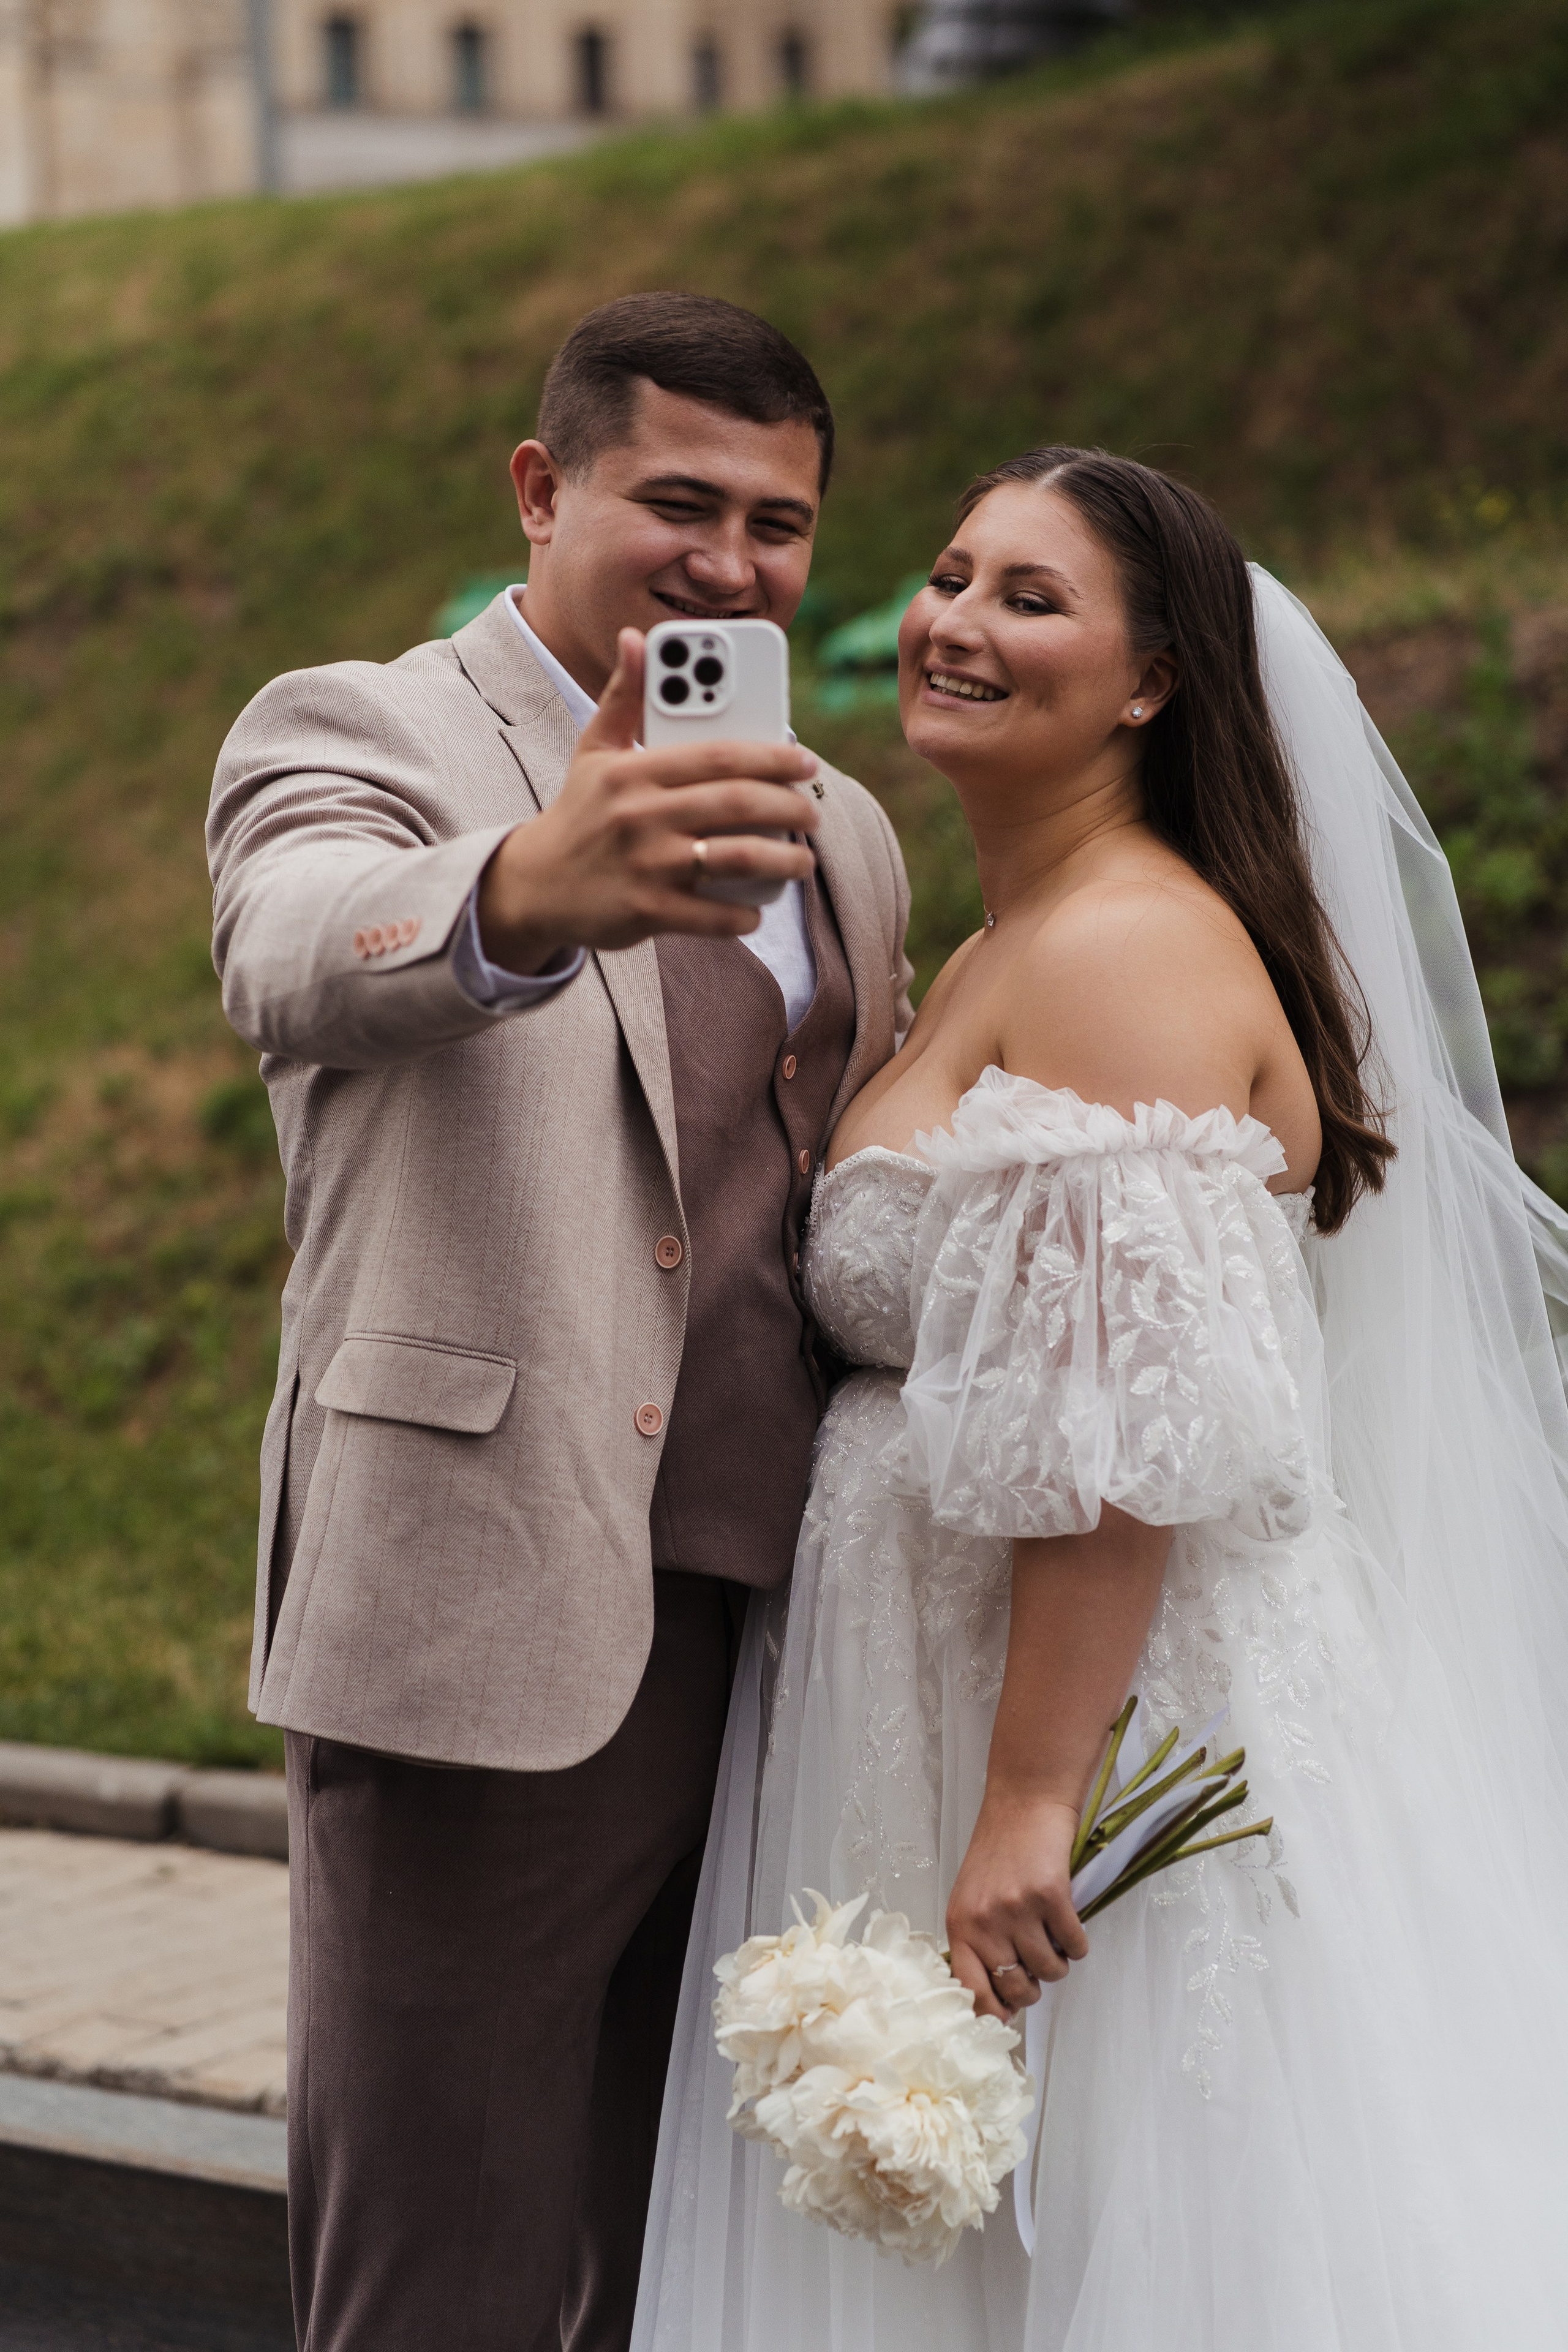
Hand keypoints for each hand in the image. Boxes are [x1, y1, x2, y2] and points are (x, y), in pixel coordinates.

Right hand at [476, 628, 819, 972]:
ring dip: (782, 860)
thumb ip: (623, 696)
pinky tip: (758, 910)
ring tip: (802, 862)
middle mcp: (639, 814)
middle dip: (789, 806)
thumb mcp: (594, 750)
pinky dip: (743, 915)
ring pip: (734, 857)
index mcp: (633, 770)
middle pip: (736, 802)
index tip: (806, 762)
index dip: (772, 756)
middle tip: (812, 812)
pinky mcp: (646, 910)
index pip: (718, 755)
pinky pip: (711, 914)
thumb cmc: (579, 812)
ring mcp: (644, 865)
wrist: (534, 886)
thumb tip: (634, 637)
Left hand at [946, 1786, 1088, 2021]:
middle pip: (1017, 1989)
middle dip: (1033, 1987)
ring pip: (1050, 1971)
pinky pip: (1076, 1946)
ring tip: (1052, 1936)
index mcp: (960, 1925)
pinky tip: (1069, 1922)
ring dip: (1058, 1962)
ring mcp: (1018, 1909)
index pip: (970, 1992)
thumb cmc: (998, 1852)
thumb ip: (977, 1944)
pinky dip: (1078, 1942)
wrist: (1025, 1803)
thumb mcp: (971, 1899)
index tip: (1008, 2015)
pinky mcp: (1052, 1896)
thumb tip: (999, 2000)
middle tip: (1036, 1964)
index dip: (993, 2012)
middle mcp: (985, 1921)